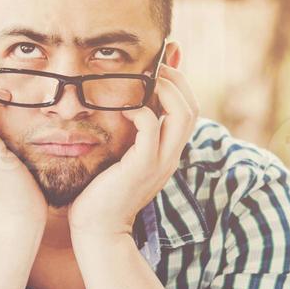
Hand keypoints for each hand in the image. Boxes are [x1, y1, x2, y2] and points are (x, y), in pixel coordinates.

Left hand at [68, 66, 198, 241]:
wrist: (97, 228)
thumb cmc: (102, 191)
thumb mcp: (122, 157)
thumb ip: (129, 134)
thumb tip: (128, 105)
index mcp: (168, 152)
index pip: (189, 110)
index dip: (180, 82)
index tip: (167, 60)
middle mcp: (170, 156)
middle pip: (192, 108)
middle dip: (177, 79)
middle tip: (158, 63)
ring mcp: (160, 162)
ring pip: (182, 115)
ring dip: (166, 89)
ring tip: (147, 76)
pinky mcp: (142, 167)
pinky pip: (152, 129)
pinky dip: (141, 111)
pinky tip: (125, 106)